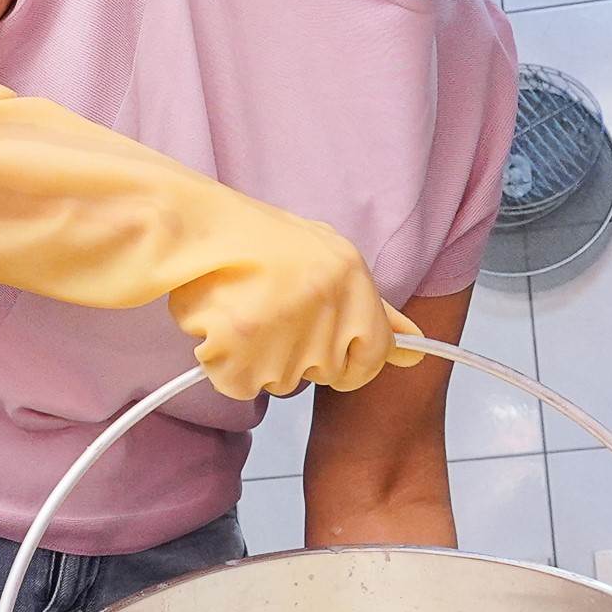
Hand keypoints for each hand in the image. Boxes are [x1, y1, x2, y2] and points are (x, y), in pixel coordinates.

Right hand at [168, 212, 413, 397]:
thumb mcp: (330, 260)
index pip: (371, 358)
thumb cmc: (259, 239)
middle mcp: (327, 318)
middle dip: (300, 353)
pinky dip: (227, 364)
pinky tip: (222, 326)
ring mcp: (285, 343)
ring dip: (261, 356)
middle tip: (271, 310)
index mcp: (353, 287)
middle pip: (323, 371)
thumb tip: (416, 348)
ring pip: (280, 379)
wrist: (194, 227)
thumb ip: (375, 310)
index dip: (348, 360)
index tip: (328, 349)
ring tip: (243, 309)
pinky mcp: (243, 364)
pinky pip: (242, 383)